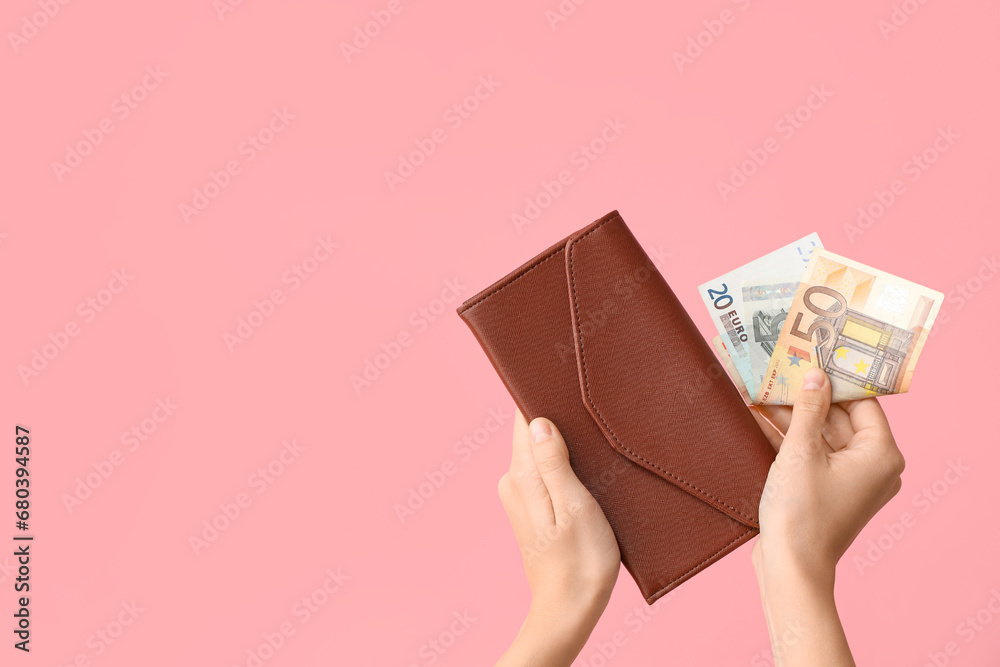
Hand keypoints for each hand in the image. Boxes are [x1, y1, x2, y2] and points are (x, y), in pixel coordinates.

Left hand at [495, 410, 619, 666]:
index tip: (565, 384)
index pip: (523, 418)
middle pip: (531, 431)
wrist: (570, 607)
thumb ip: (553, 461)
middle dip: (556, 416)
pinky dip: (562, 461)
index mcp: (522, 475)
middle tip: (589, 410)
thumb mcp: (575, 505)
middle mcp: (513, 480)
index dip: (543, 396)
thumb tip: (538, 420)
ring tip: (591, 436)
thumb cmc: (580, 560)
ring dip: (562, 440)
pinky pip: (543, 469)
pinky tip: (585, 465)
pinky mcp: (532, 507)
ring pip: (539, 449)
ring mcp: (519, 494)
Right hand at [749, 367, 904, 665]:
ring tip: (760, 389)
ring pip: (820, 434)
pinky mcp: (827, 490)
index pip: (860, 401)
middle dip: (804, 396)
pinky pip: (811, 453)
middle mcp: (873, 465)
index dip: (833, 378)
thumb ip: (808, 409)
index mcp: (881, 453)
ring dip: (790, 415)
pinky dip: (788, 438)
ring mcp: (850, 479)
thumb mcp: (800, 451)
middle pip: (838, 416)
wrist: (789, 567)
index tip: (809, 354)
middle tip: (777, 369)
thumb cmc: (800, 512)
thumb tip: (815, 374)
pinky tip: (758, 416)